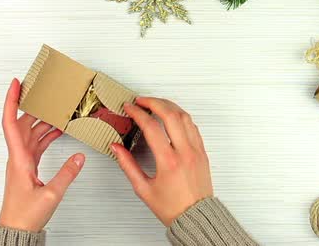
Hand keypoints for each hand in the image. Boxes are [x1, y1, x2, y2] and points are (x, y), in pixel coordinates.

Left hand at [0, 79, 84, 231]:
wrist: (16, 229)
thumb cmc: (25, 215)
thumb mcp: (51, 194)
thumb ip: (67, 174)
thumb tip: (79, 157)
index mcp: (19, 158)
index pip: (11, 122)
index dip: (12, 101)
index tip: (16, 84)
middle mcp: (18, 156)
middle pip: (22, 123)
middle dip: (33, 105)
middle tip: (43, 91)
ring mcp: (22, 161)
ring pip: (31, 133)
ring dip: (42, 120)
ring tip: (56, 109)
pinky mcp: (28, 167)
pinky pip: (36, 144)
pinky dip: (46, 135)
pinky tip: (56, 131)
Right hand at [111, 97, 212, 226]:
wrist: (195, 217)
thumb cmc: (172, 207)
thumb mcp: (143, 188)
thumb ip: (127, 165)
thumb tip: (116, 148)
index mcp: (168, 162)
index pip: (151, 127)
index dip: (138, 113)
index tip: (130, 108)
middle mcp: (184, 153)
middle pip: (170, 114)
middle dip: (153, 102)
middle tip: (141, 100)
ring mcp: (196, 150)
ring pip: (184, 117)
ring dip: (169, 106)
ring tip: (156, 104)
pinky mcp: (202, 152)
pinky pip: (193, 126)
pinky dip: (181, 116)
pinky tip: (172, 116)